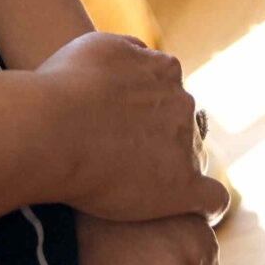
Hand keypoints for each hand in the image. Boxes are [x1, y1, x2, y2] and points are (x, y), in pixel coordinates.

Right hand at [34, 34, 227, 223]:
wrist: (53, 129)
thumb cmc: (61, 88)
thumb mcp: (96, 46)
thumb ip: (126, 50)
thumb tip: (142, 55)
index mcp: (163, 70)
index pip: (167, 90)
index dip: (147, 111)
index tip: (125, 129)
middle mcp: (182, 102)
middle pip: (181, 123)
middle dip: (160, 140)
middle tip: (123, 164)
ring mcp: (185, 144)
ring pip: (192, 158)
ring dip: (173, 172)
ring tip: (146, 195)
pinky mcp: (182, 186)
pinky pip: (212, 199)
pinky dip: (208, 208)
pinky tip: (199, 217)